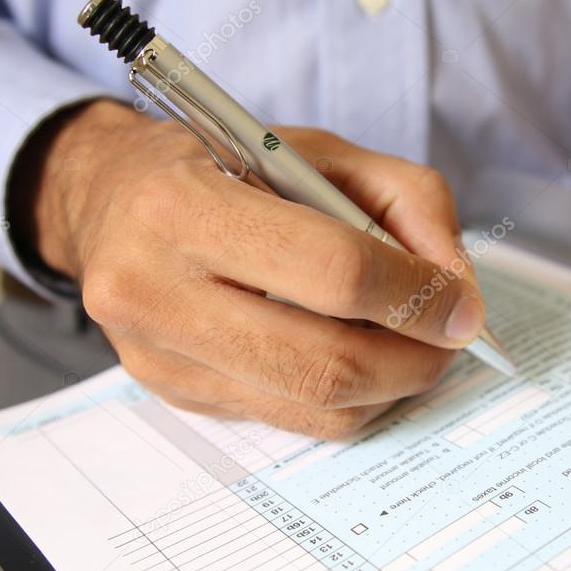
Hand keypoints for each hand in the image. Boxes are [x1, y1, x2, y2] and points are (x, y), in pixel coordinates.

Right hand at [22, 100, 483, 437]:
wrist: (109, 202)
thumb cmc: (221, 167)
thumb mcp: (319, 151)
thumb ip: (406, 200)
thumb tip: (457, 291)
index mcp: (184, 207)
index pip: (332, 272)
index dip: (415, 296)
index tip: (461, 306)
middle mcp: (154, 292)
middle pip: (326, 364)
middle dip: (414, 360)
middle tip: (450, 340)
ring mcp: (158, 359)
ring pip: (314, 408)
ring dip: (389, 387)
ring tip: (411, 347)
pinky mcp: (174, 396)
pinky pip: (290, 418)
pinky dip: (346, 397)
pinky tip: (357, 357)